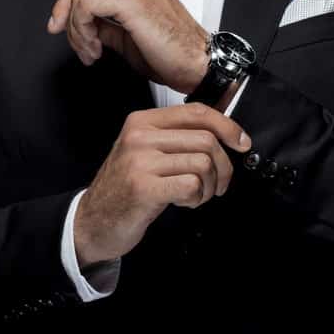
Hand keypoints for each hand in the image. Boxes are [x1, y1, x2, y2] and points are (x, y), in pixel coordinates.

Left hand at [47, 0, 209, 93]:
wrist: (197, 65)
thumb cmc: (173, 54)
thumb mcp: (127, 36)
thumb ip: (104, 24)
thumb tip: (83, 26)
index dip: (67, 5)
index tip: (59, 27)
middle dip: (67, 17)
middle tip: (77, 45)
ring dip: (77, 30)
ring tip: (91, 52)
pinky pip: (87, 4)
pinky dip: (83, 30)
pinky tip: (96, 48)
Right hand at [73, 103, 251, 266]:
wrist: (92, 220)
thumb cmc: (125, 188)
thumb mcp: (145, 152)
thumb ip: (176, 138)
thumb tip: (224, 133)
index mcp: (142, 122)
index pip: (196, 112)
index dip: (227, 126)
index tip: (241, 143)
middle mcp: (140, 136)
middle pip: (206, 140)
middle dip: (223, 167)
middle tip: (218, 185)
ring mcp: (140, 162)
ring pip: (203, 164)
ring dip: (209, 187)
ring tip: (196, 196)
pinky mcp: (144, 188)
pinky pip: (192, 186)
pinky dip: (196, 198)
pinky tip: (184, 202)